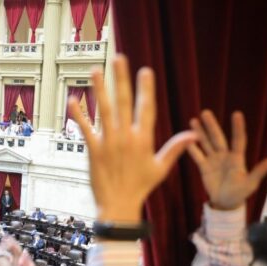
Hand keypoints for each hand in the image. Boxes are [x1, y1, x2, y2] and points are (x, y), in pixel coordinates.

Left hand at [68, 55, 196, 222]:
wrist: (119, 205)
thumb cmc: (140, 187)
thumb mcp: (161, 168)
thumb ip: (175, 148)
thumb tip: (192, 134)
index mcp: (144, 140)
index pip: (147, 108)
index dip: (146, 89)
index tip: (145, 71)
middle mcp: (126, 137)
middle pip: (125, 102)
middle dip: (122, 79)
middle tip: (119, 59)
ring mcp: (109, 143)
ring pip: (104, 111)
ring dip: (100, 89)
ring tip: (96, 70)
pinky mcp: (93, 151)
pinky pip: (85, 129)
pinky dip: (79, 115)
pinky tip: (73, 99)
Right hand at [187, 110, 266, 209]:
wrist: (226, 203)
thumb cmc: (241, 192)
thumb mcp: (251, 183)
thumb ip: (259, 171)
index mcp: (237, 158)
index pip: (238, 139)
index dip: (237, 127)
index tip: (236, 114)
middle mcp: (225, 155)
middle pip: (217, 138)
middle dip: (211, 125)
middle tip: (205, 112)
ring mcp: (214, 160)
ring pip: (206, 144)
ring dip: (199, 133)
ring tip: (193, 121)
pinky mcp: (204, 167)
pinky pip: (198, 157)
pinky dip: (193, 150)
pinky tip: (186, 141)